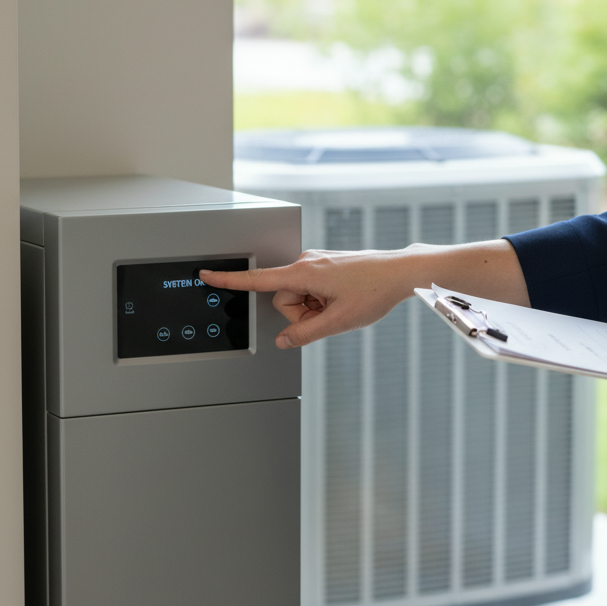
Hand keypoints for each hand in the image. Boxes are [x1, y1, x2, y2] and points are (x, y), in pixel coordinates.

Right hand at [200, 249, 415, 348]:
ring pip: (298, 297)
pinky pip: (310, 290)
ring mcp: (315, 264)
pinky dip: (321, 301)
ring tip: (339, 305)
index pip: (257, 279)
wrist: (400, 273)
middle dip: (300, 313)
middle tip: (328, 314)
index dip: (229, 280)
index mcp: (304, 273)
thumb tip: (284, 341)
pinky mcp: (324, 266)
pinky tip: (342, 300)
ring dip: (313, 308)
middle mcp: (306, 263)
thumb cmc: (374, 290)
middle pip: (283, 299)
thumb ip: (305, 334)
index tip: (207, 275)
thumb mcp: (338, 322)